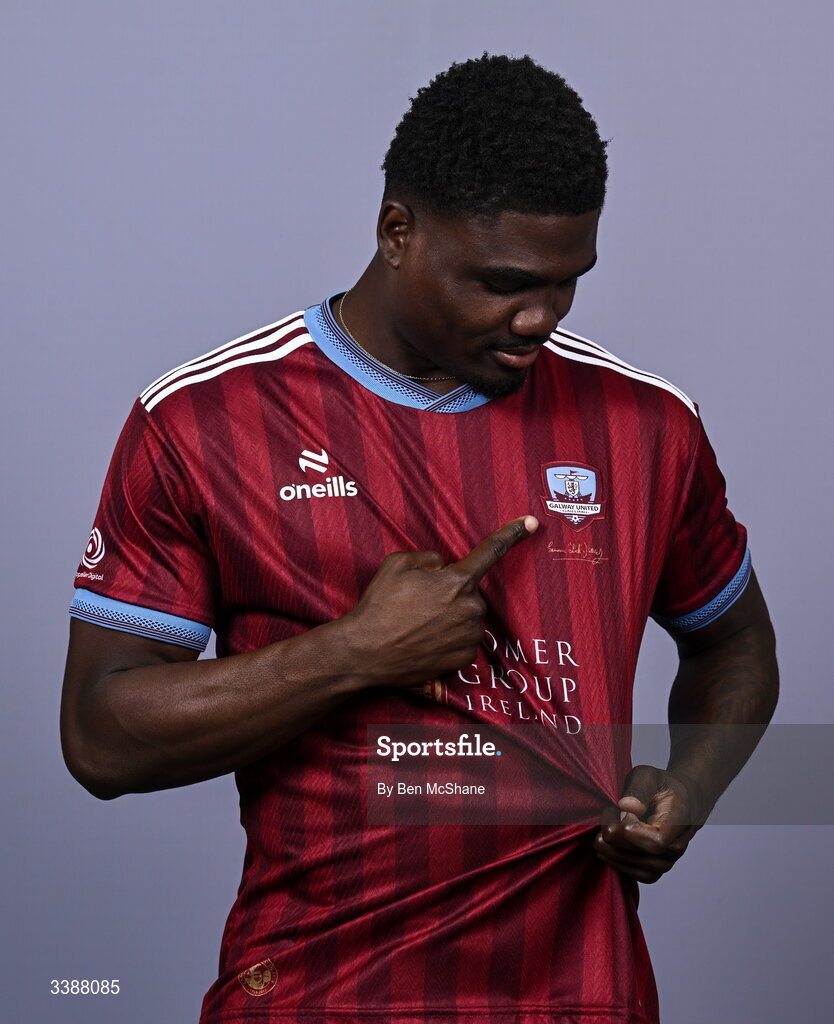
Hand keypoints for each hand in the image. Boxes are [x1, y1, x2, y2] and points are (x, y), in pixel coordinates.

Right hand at [343, 515, 537, 688]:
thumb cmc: (379, 607)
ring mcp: (469, 636)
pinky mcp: (464, 659)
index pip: (491, 551)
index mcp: (457, 581)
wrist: (365, 653)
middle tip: (418, 603)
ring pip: (468, 618)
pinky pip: (463, 641)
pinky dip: (448, 639)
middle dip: (451, 593)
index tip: (533, 522)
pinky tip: (424, 641)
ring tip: (417, 625)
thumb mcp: (397, 564)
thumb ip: (429, 558)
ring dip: (450, 617)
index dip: (513, 533)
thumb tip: (442, 567)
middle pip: (470, 592)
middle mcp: (471, 609)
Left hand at [593, 764, 706, 882]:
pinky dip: (618, 864)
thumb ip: (638, 789)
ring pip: (639, 869)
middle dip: (615, 840)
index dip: (628, 834)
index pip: (655, 842)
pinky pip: (638, 875)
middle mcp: (677, 846)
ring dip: (613, 854)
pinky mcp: (658, 868)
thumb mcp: (647, 776)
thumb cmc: (661, 787)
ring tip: (601, 834)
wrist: (679, 800)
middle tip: (603, 819)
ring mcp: (669, 860)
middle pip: (643, 857)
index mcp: (678, 822)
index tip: (612, 812)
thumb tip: (627, 808)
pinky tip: (606, 849)